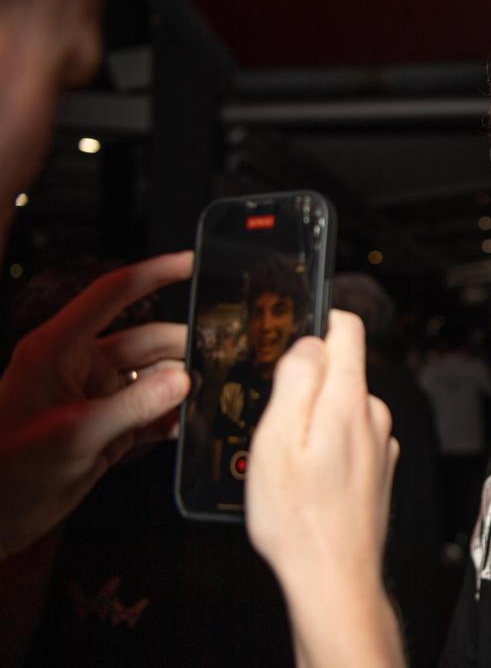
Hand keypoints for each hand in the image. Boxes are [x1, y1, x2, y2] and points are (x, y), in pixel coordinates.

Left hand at [0, 252, 192, 558]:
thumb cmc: (9, 470)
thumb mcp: (71, 436)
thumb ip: (131, 407)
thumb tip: (184, 381)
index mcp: (59, 349)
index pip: (112, 294)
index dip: (154, 274)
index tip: (193, 262)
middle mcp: (82, 366)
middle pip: (148, 340)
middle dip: (185, 345)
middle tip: (227, 352)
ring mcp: (98, 398)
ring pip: (156, 379)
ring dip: (185, 386)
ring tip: (221, 390)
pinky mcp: (110, 430)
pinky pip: (153, 414)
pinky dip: (175, 418)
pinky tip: (197, 425)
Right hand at [246, 310, 402, 667]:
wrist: (334, 578)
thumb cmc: (299, 518)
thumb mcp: (277, 440)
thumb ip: (296, 381)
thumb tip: (311, 342)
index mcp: (348, 400)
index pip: (348, 327)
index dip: (318, 321)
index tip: (290, 338)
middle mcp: (374, 415)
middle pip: (341, 369)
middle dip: (306, 384)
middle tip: (275, 425)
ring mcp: (381, 443)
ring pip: (342, 407)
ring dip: (315, 421)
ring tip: (289, 463)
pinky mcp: (380, 467)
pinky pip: (350, 437)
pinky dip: (328, 447)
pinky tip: (309, 480)